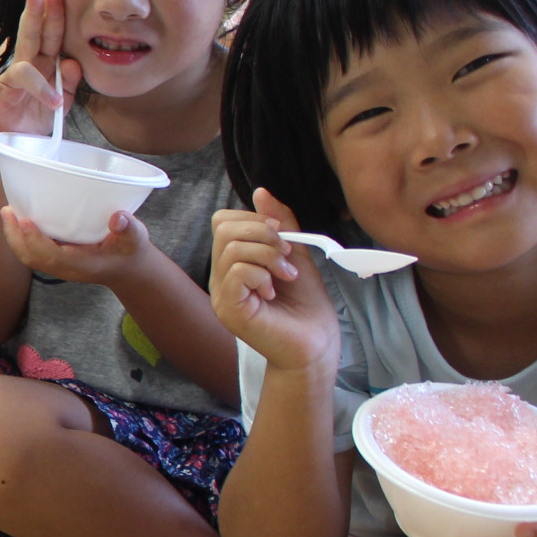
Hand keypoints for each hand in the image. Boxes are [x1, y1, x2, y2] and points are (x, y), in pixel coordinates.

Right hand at [0, 0, 77, 137]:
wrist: (21, 143)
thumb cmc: (41, 115)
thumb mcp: (65, 100)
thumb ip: (70, 82)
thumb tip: (72, 63)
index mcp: (45, 62)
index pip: (51, 35)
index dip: (55, 16)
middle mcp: (27, 66)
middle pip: (31, 37)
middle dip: (35, 15)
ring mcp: (9, 82)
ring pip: (21, 69)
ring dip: (39, 84)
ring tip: (55, 102)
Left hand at [0, 204, 152, 284]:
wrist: (126, 268)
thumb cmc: (130, 251)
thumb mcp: (136, 239)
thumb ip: (129, 229)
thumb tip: (118, 217)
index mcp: (83, 264)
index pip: (52, 256)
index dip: (36, 240)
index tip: (26, 221)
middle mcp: (66, 267)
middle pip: (32, 257)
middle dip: (16, 237)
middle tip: (8, 211)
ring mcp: (59, 265)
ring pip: (29, 255)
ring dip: (15, 236)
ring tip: (7, 211)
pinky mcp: (56, 258)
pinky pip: (33, 251)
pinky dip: (21, 236)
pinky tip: (18, 218)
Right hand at [209, 190, 339, 373]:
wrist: (315, 343)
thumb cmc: (306, 304)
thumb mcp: (294, 253)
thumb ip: (279, 223)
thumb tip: (260, 192)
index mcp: (232, 262)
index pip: (223, 221)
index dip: (254, 219)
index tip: (283, 237)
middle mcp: (220, 276)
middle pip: (223, 228)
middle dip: (263, 233)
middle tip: (286, 256)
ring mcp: (221, 294)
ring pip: (232, 248)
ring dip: (268, 255)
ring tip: (284, 275)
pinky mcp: (229, 309)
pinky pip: (237, 272)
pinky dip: (262, 274)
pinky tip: (272, 292)